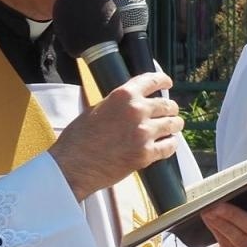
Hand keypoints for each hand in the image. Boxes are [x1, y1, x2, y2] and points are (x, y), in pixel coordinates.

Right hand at [49, 72, 184, 202]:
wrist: (72, 166)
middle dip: (169, 108)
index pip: (152, 80)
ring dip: (174, 125)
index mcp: (123, 96)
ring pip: (172, 124)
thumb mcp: (95, 109)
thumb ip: (116, 104)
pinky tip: (168, 144)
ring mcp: (143, 134)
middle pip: (166, 104)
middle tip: (170, 112)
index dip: (163, 80)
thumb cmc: (78, 139)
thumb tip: (130, 102)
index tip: (167, 82)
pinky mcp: (146, 155)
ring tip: (173, 127)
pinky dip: (171, 144)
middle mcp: (136, 111)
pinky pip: (169, 146)